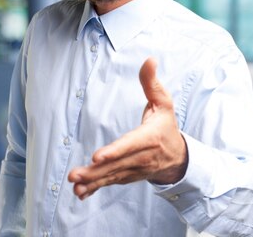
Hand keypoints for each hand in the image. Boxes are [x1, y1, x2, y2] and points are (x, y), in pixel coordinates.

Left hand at [67, 57, 187, 199]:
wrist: (178, 157)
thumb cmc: (166, 126)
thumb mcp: (163, 103)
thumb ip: (152, 83)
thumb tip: (149, 60)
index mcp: (149, 138)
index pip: (130, 145)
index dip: (114, 151)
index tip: (97, 157)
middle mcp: (141, 157)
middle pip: (116, 165)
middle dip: (95, 171)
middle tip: (74, 175)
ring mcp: (134, 169)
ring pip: (111, 176)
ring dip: (92, 182)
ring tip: (75, 186)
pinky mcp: (127, 176)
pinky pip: (110, 183)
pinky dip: (95, 188)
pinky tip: (80, 193)